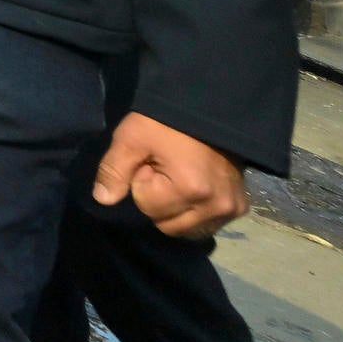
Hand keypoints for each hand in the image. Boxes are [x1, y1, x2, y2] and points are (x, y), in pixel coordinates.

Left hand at [95, 112, 247, 238]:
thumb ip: (114, 170)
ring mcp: (230, 210)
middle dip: (158, 202)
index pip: (147, 208)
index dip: (141, 183)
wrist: (208, 111)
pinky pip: (206, 226)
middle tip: (164, 171)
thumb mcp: (131, 138)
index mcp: (191, 190)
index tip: (149, 162)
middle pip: (168, 226)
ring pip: (187, 230)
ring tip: (179, 179)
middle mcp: (216, 206)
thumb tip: (103, 200)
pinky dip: (195, 214)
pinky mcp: (239, 209)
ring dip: (176, 211)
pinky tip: (194, 190)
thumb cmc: (165, 122)